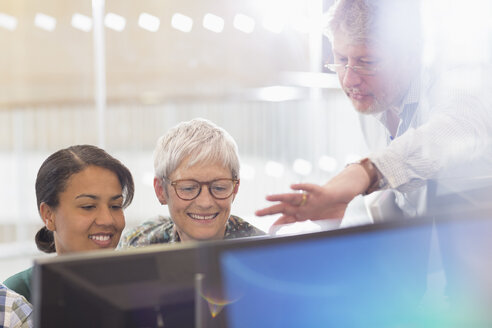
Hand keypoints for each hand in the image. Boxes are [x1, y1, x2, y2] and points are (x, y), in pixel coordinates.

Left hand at [255, 164, 370, 225]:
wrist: (344, 193)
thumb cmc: (333, 208)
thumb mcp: (326, 225)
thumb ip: (321, 233)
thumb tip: (320, 244)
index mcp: (302, 214)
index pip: (286, 219)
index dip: (277, 225)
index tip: (269, 231)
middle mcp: (303, 205)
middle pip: (284, 208)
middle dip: (270, 211)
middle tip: (257, 213)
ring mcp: (310, 198)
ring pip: (292, 197)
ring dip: (280, 197)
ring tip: (268, 197)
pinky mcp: (319, 192)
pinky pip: (309, 188)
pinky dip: (301, 187)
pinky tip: (291, 186)